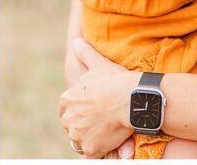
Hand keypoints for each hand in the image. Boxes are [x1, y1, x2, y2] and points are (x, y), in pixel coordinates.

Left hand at [58, 38, 137, 157]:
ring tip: (104, 134)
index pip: (65, 111)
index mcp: (67, 100)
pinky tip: (109, 144)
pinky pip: (91, 154)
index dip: (76, 112)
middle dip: (82, 127)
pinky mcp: (91, 149)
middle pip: (71, 128)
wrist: (131, 99)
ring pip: (80, 142)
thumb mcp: (98, 63)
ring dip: (89, 140)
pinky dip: (99, 151)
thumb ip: (85, 53)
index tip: (89, 112)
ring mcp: (78, 136)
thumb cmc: (114, 80)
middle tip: (99, 124)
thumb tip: (76, 42)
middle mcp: (68, 119)